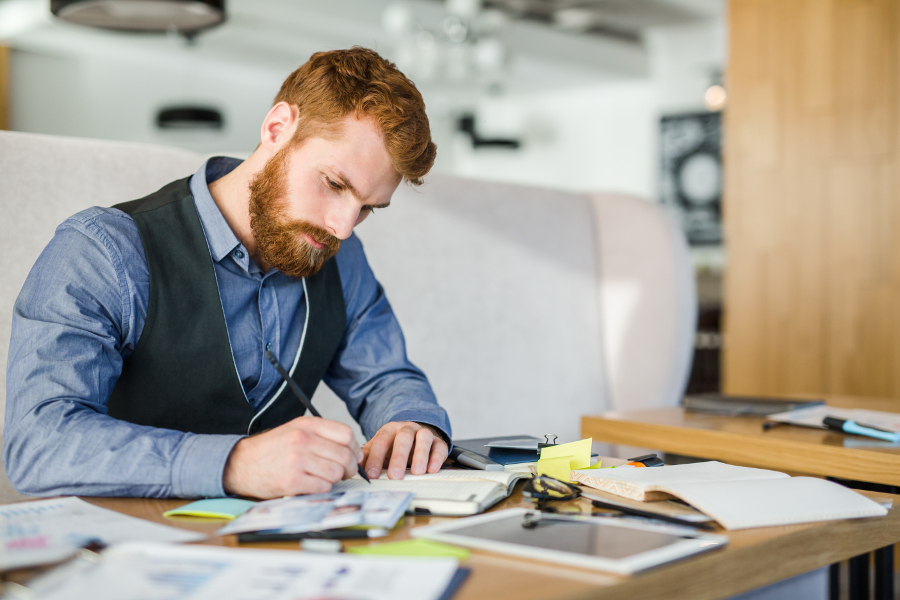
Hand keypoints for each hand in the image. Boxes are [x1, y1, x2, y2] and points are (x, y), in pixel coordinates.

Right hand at [223, 416, 361, 498]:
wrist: (240, 464)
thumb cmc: (271, 449)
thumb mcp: (295, 431)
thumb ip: (323, 436)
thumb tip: (354, 452)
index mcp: (306, 425)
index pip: (346, 434)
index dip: (354, 448)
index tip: (352, 456)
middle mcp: (302, 440)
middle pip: (345, 455)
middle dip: (348, 468)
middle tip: (342, 473)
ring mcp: (297, 461)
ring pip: (336, 473)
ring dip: (333, 479)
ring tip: (321, 477)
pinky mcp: (292, 481)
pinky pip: (323, 487)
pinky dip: (321, 489)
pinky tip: (310, 485)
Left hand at [361, 422, 448, 479]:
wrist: (415, 434)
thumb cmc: (394, 446)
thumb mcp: (379, 449)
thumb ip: (367, 457)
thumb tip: (353, 468)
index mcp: (390, 430)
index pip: (381, 440)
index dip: (376, 457)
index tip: (372, 474)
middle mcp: (407, 429)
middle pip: (403, 438)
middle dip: (398, 457)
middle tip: (395, 476)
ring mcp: (424, 433)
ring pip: (424, 439)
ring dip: (420, 455)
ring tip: (417, 472)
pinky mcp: (438, 441)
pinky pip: (439, 447)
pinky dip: (436, 458)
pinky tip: (432, 469)